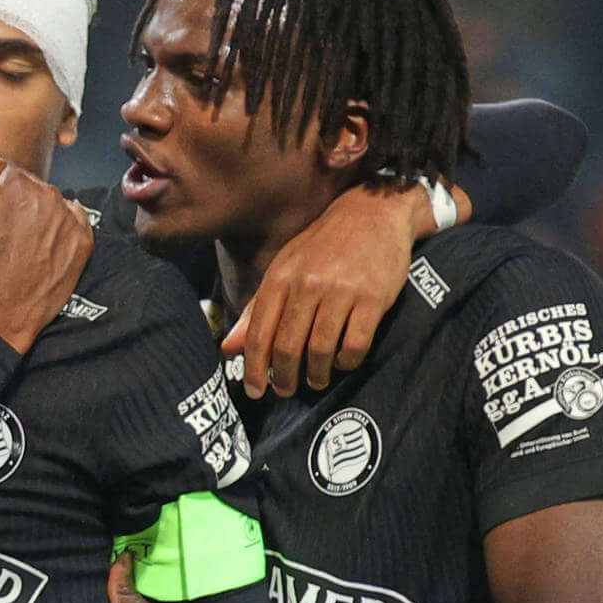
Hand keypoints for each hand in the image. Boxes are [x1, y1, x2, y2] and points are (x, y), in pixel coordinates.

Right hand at [0, 151, 95, 353]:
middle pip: (31, 185)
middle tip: (9, 231)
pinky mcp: (83, 238)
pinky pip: (75, 219)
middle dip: (21, 201)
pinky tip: (48, 247)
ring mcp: (66, 216)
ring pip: (53, 203)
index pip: (5, 169)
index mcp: (12, 181)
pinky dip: (64, 228)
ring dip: (42, 215)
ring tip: (27, 245)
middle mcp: (44, 192)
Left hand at [223, 180, 437, 394]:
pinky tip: (343, 363)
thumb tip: (229, 348)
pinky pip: (354, 345)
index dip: (254, 369)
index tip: (254, 391)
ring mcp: (342, 291)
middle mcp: (308, 284)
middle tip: (286, 390)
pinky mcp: (373, 298)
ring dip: (316, 375)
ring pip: (320, 350)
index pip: (259, 334)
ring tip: (316, 380)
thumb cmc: (325, 245)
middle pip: (287, 347)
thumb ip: (257, 309)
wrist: (374, 212)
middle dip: (284, 377)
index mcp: (281, 277)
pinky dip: (346, 362)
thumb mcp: (285, 268)